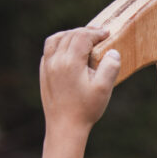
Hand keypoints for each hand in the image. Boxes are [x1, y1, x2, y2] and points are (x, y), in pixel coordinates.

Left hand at [38, 27, 120, 157]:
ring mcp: (47, 66)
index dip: (96, 33)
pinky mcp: (44, 73)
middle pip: (69, 35)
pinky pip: (49, 50)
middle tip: (99, 34)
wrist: (64, 126)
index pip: (82, 37)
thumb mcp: (104, 89)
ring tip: (82, 37)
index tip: (108, 33)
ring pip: (55, 39)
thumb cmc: (86, 109)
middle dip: (85, 32)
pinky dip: (60, 43)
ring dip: (69, 34)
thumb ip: (110, 67)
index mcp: (70, 62)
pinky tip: (69, 50)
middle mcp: (55, 60)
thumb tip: (113, 51)